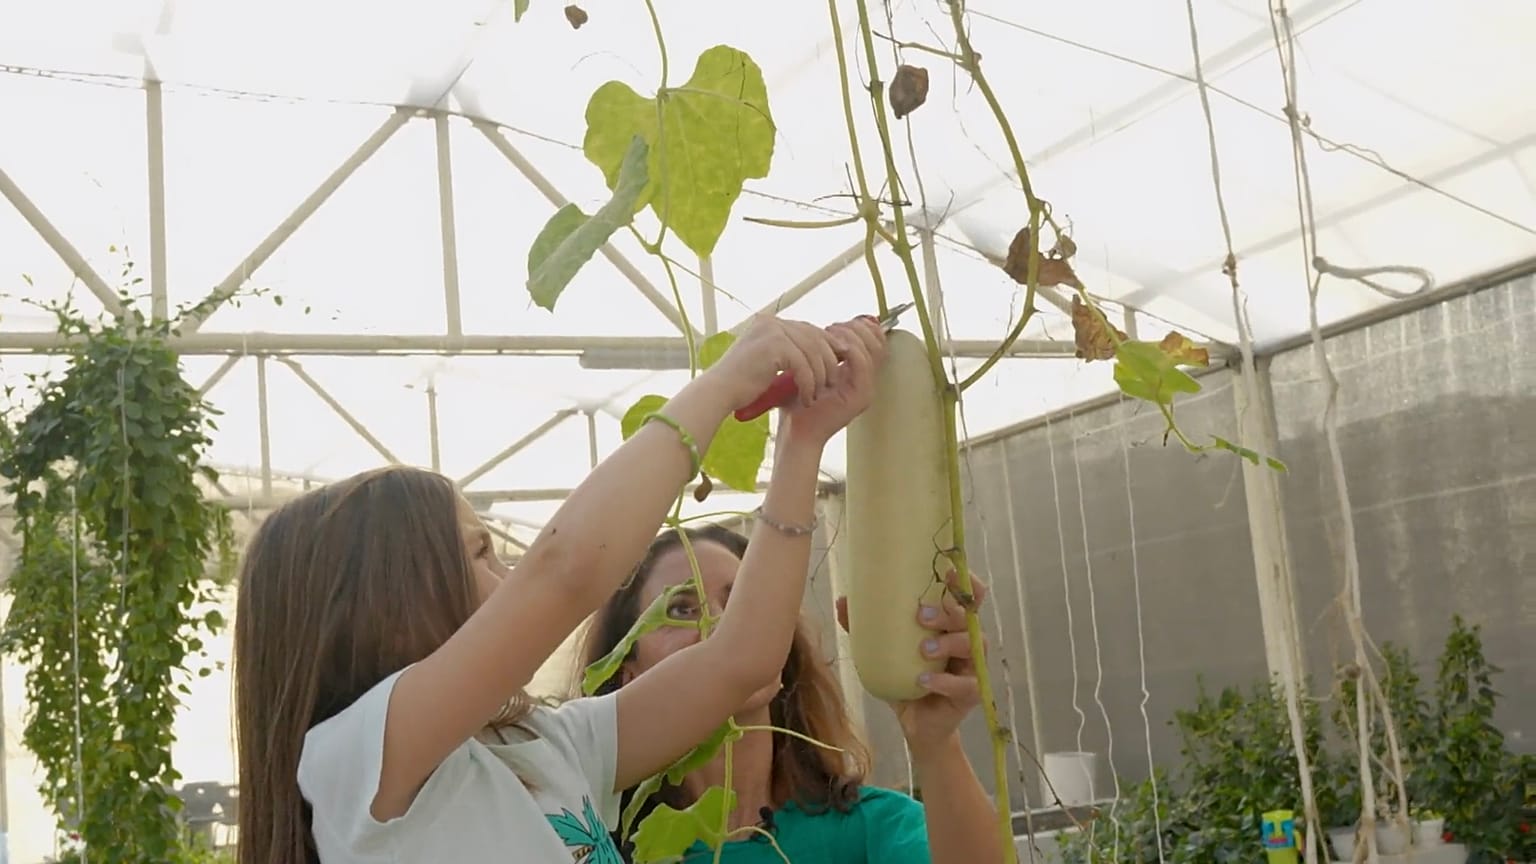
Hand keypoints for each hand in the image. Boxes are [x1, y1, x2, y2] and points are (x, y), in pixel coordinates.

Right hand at [701, 315, 844, 411]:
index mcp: (769, 322)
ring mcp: (772, 331)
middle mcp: (771, 322)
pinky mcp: (774, 345)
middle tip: (834, 380)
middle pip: (814, 337)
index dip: (826, 345)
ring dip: (819, 376)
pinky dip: (808, 384)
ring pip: (812, 352)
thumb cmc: (740, 384)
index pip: (807, 329)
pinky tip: (806, 398)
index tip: (837, 364)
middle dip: (828, 360)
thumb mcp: (767, 362)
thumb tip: (818, 354)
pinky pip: (803, 365)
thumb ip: (787, 352)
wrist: (718, 393)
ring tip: (818, 394)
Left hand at [779, 316, 886, 446]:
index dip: (861, 327)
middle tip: (833, 328)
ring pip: (873, 350)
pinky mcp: (860, 396)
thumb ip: (825, 351)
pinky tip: (831, 345)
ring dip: (851, 336)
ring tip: (830, 335)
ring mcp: (866, 389)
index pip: (874, 342)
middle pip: (878, 343)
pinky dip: (850, 349)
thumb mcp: (813, 368)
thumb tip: (830, 329)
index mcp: (858, 374)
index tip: (839, 324)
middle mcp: (866, 381)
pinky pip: (863, 364)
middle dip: (857, 328)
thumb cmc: (797, 401)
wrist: (795, 430)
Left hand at [836, 569, 987, 758]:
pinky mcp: (970, 693)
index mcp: (950, 624)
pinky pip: (965, 684)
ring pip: (972, 645)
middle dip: (947, 612)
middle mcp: (966, 640)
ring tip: (924, 650)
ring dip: (947, 644)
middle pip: (968, 617)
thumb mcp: (884, 651)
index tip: (949, 571)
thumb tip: (842, 601)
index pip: (968, 596)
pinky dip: (944, 681)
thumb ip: (865, 628)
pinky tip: (924, 681)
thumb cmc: (905, 678)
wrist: (917, 723)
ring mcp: (971, 667)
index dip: (965, 581)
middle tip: (921, 615)